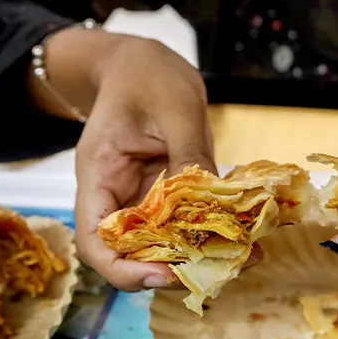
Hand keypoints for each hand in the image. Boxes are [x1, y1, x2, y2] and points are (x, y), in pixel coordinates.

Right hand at [72, 36, 221, 290]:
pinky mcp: (163, 198)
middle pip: (127, 255)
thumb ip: (190, 154)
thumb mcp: (175, 107)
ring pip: (157, 247)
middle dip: (168, 271)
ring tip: (242, 259)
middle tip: (220, 270)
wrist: (141, 64)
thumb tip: (210, 202)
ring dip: (194, 259)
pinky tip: (244, 238)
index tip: (165, 274)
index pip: (94, 241)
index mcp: (98, 175)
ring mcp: (139, 199)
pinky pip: (180, 227)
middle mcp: (114, 196)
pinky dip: (208, 238)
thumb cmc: (148, 75)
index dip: (124, 269)